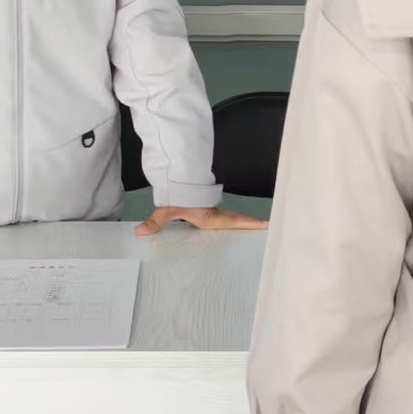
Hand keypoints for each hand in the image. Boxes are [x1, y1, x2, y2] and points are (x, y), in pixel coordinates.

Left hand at [136, 204, 267, 236]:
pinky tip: (241, 229)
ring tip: (262, 233)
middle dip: (254, 226)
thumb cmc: (176, 194)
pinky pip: (228, 218)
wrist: (176, 180)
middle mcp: (216, 215)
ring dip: (247, 225)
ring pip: (236, 218)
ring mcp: (215, 213)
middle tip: (270, 230)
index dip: (250, 224)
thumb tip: (142, 232)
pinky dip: (238, 223)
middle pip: (240, 220)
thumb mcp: (167, 209)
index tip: (266, 225)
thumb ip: (156, 222)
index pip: (234, 220)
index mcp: (211, 217)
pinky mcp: (210, 211)